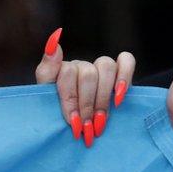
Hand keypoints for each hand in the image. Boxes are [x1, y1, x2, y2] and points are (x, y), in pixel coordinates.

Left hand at [35, 28, 135, 147]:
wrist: (77, 129)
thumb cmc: (58, 116)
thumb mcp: (45, 98)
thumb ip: (47, 71)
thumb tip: (53, 42)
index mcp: (60, 69)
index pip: (68, 72)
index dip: (71, 99)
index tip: (73, 122)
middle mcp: (81, 66)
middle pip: (88, 74)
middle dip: (87, 104)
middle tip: (87, 127)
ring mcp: (100, 67)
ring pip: (106, 67)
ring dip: (104, 97)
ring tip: (101, 120)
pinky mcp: (119, 71)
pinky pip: (126, 60)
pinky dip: (125, 77)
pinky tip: (120, 98)